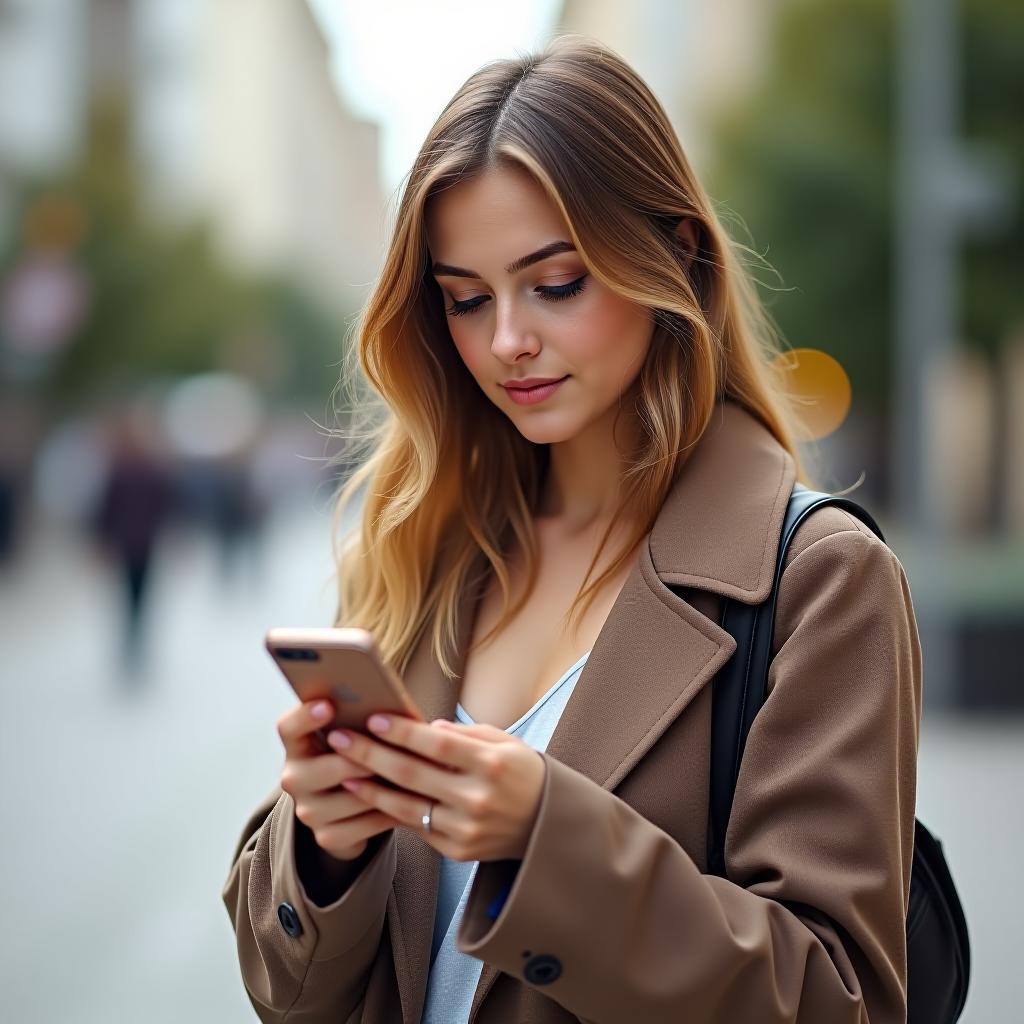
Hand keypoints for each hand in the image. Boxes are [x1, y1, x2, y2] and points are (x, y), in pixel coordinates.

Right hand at [277, 698, 402, 860]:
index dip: (305, 716)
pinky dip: (390, 812)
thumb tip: (391, 706)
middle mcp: (294, 778)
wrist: (345, 809)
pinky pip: (365, 825)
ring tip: (414, 775)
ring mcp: (308, 811)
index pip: (288, 728)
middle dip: (365, 759)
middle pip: (328, 767)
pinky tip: (411, 802)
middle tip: (393, 750)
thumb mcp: (351, 736)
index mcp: (297, 745)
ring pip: (353, 797)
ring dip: (385, 787)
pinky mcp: (326, 836)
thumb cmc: (355, 756)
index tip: (329, 705)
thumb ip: (359, 720)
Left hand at [325, 715, 545, 862]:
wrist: (547, 827)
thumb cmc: (523, 774)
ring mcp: (467, 829)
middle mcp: (478, 798)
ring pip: (407, 806)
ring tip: (344, 772)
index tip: (372, 718)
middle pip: (413, 774)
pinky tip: (370, 797)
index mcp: (492, 764)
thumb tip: (426, 726)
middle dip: (371, 754)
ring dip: (371, 788)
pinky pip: (417, 828)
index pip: (438, 744)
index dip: (402, 731)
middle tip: (340, 738)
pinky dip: (392, 811)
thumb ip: (466, 735)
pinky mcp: (458, 851)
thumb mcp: (505, 744)